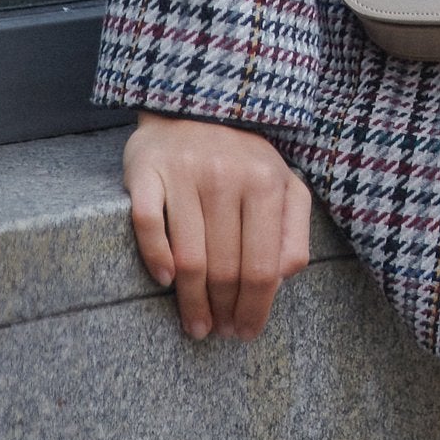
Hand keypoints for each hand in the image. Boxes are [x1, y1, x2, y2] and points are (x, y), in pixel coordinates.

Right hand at [125, 113, 314, 342]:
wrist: (194, 105)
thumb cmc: (243, 158)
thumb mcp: (283, 185)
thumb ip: (292, 231)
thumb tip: (281, 282)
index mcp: (267, 183)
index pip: (262, 266)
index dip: (255, 307)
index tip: (246, 331)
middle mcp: (226, 177)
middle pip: (225, 268)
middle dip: (223, 311)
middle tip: (218, 333)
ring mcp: (184, 174)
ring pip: (189, 257)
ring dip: (191, 301)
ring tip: (196, 325)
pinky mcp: (146, 172)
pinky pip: (148, 226)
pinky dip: (156, 259)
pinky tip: (166, 281)